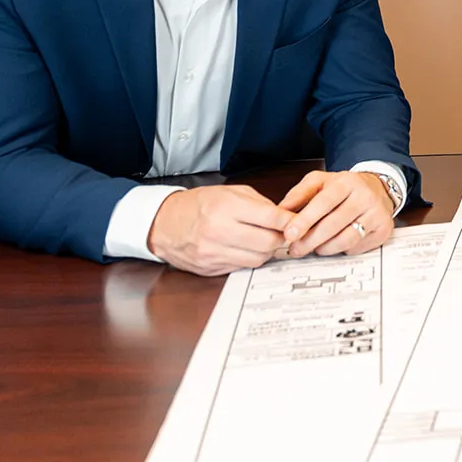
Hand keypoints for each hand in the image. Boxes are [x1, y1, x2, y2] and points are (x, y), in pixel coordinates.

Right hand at [147, 185, 295, 275]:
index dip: (290, 221)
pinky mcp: (211, 268)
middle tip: (281, 232)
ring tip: (262, 240)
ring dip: (266, 251)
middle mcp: (219, 231)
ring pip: (258, 258)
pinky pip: (242, 267)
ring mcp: (214, 253)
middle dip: (281, 238)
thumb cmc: (198, 204)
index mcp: (226, 207)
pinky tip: (245, 248)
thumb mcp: (229, 192)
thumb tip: (286, 217)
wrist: (164, 223)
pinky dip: (249, 259)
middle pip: (269, 242)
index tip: (298, 222)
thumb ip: (260, 203)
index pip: (271, 217)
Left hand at [278, 170, 394, 256]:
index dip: (305, 220)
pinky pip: (358, 247)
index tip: (289, 234)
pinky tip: (335, 244)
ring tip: (315, 247)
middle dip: (310, 240)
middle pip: (334, 224)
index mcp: (347, 182)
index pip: (324, 202)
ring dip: (325, 248)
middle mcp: (365, 197)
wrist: (376, 188)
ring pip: (346, 239)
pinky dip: (342, 250)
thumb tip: (279, 212)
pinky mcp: (384, 230)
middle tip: (296, 249)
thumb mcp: (319, 182)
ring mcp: (377, 214)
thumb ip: (298, 195)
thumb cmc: (343, 187)